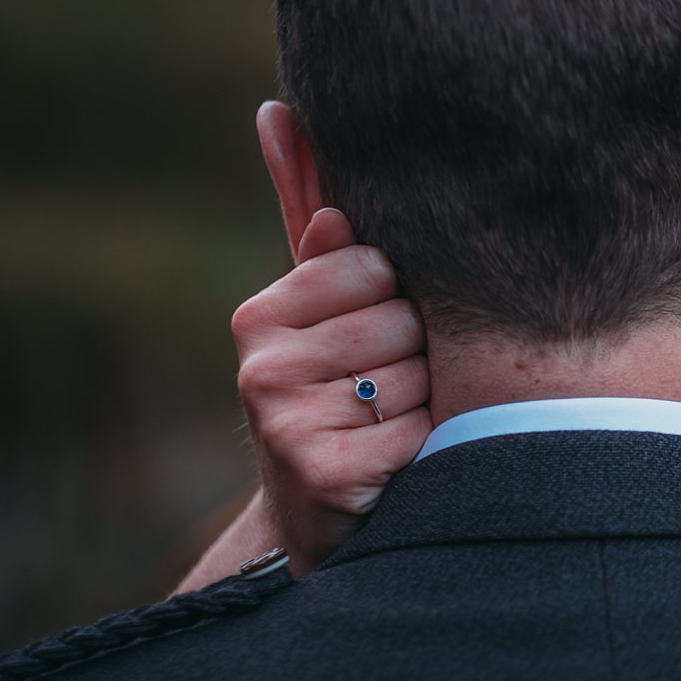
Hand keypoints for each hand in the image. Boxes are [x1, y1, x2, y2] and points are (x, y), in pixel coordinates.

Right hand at [180, 209, 430, 587]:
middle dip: (410, 354)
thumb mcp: (320, 327)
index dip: (392, 299)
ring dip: (418, 401)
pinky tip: (390, 458)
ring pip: (414, 376)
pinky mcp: (326, 473)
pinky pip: (416, 428)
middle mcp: (264, 368)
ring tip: (384, 423)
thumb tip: (307, 166)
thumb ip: (325, 260)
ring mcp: (288, 423)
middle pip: (400, 321)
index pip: (371, 266)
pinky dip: (420, 444)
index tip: (369, 332)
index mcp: (260, 318)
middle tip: (378, 388)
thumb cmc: (330, 400)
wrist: (315, 514)